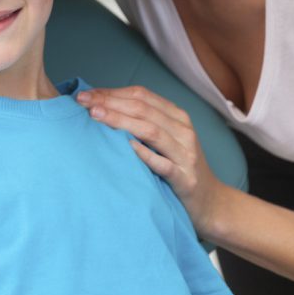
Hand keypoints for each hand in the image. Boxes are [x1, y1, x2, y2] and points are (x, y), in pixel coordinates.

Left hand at [76, 85, 225, 234]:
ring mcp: (185, 154)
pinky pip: (162, 163)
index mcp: (176, 116)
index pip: (141, 95)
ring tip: (96, 117)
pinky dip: (143, 154)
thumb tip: (101, 108)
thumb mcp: (165, 140)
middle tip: (83, 102)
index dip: (112, 92)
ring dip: (120, 121)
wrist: (210, 202)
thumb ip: (142, 123)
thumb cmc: (179, 168)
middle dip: (110, 102)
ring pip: (151, 130)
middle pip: (143, 108)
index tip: (85, 94)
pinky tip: (125, 147)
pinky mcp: (185, 178)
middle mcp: (183, 130)